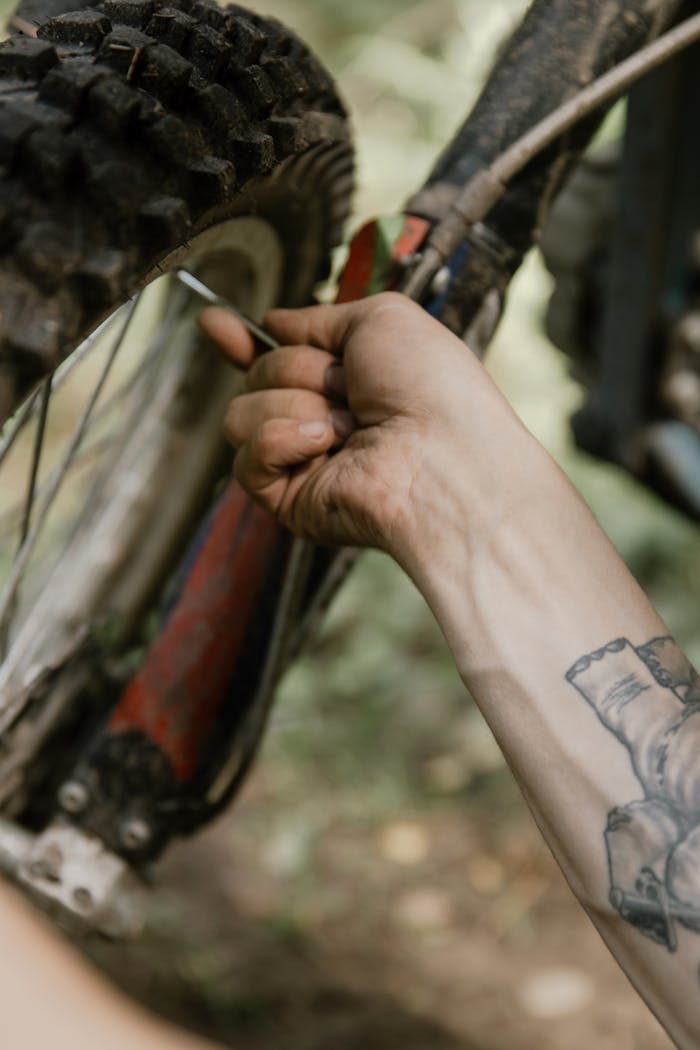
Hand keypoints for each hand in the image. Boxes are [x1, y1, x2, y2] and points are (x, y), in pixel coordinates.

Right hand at [200, 293, 533, 566]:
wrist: (445, 454)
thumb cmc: (433, 388)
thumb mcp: (381, 318)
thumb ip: (321, 317)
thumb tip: (272, 322)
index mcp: (346, 383)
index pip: (275, 360)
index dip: (243, 343)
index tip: (214, 323)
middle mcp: (321, 422)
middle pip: (256, 376)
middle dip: (298, 368)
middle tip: (349, 388)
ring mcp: (303, 462)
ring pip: (242, 414)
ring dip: (295, 404)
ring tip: (349, 425)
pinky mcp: (289, 499)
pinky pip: (247, 458)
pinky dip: (282, 440)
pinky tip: (325, 445)